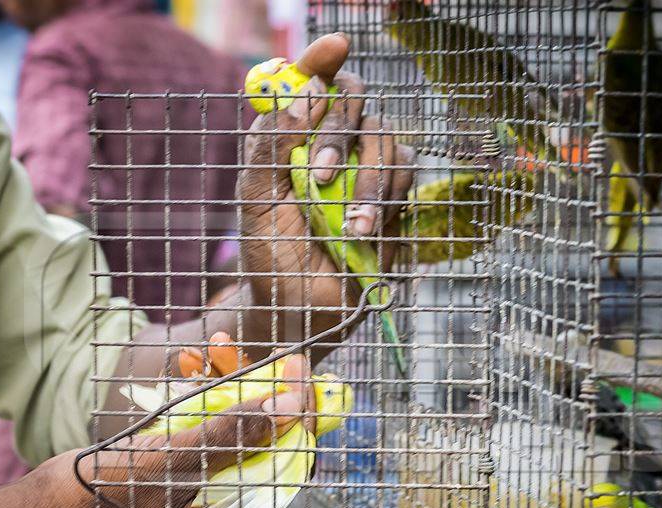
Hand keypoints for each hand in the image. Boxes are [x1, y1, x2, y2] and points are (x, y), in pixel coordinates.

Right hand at [46, 334, 313, 507]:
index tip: (297, 366)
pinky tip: (188, 364)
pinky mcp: (178, 459)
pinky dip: (197, 393)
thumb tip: (291, 405)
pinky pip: (202, 421)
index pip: (289, 456)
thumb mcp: (178, 459)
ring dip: (223, 381)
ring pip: (231, 420)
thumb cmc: (109, 493)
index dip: (298, 410)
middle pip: (261, 432)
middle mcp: (226, 496)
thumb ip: (235, 432)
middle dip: (252, 385)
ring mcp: (201, 477)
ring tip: (209, 347)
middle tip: (242, 347)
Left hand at [236, 33, 414, 343]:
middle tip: (320, 175)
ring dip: (367, 181)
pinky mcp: (394, 197)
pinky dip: (386, 201)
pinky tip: (365, 234)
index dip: (321, 59)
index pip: (310, 82)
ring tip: (347, 227)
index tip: (336, 43)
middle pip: (355, 100)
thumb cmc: (271, 255)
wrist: (301, 309)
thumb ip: (270, 147)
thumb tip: (302, 98)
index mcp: (293, 137)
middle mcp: (333, 145)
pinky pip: (406, 175)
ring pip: (386, 138)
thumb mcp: (255, 200)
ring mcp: (366, 169)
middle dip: (340, 133)